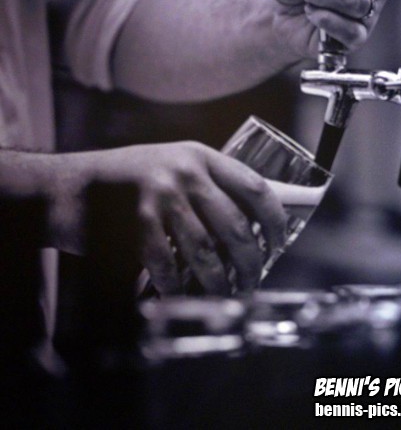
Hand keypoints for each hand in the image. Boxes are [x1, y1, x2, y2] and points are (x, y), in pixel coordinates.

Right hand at [52, 142, 285, 295]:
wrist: (72, 185)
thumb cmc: (127, 178)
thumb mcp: (172, 165)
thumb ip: (205, 184)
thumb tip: (248, 221)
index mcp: (200, 156)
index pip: (255, 187)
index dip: (275, 220)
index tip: (278, 242)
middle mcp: (185, 173)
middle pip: (236, 227)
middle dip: (251, 263)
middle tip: (253, 280)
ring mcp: (161, 197)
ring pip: (207, 253)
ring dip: (220, 284)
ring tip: (226, 296)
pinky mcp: (137, 225)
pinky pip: (170, 267)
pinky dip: (179, 288)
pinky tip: (181, 295)